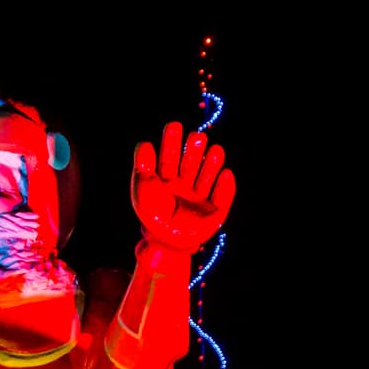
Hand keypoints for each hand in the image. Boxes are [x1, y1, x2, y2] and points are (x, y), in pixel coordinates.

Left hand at [131, 121, 234, 252]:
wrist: (165, 242)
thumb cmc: (152, 214)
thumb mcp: (143, 188)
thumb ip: (143, 166)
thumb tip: (143, 143)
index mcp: (166, 181)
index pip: (170, 157)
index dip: (172, 142)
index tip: (174, 125)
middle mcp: (184, 187)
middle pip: (190, 163)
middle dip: (194, 149)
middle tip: (196, 137)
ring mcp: (200, 198)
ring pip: (208, 176)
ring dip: (212, 163)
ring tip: (214, 150)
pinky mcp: (214, 211)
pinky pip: (223, 197)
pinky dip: (225, 186)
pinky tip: (225, 174)